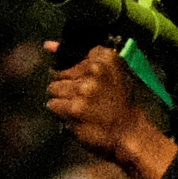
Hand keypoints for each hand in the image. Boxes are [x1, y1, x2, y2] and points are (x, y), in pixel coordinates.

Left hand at [43, 44, 177, 178]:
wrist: (130, 134)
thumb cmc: (121, 105)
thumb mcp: (114, 74)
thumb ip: (87, 59)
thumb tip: (47, 45)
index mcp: (106, 58)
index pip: (72, 52)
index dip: (64, 60)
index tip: (57, 57)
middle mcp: (95, 70)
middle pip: (59, 72)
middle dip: (66, 85)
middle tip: (81, 98)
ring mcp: (83, 89)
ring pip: (54, 88)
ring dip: (62, 99)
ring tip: (79, 108)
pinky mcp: (74, 108)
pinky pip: (53, 105)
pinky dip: (60, 112)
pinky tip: (75, 116)